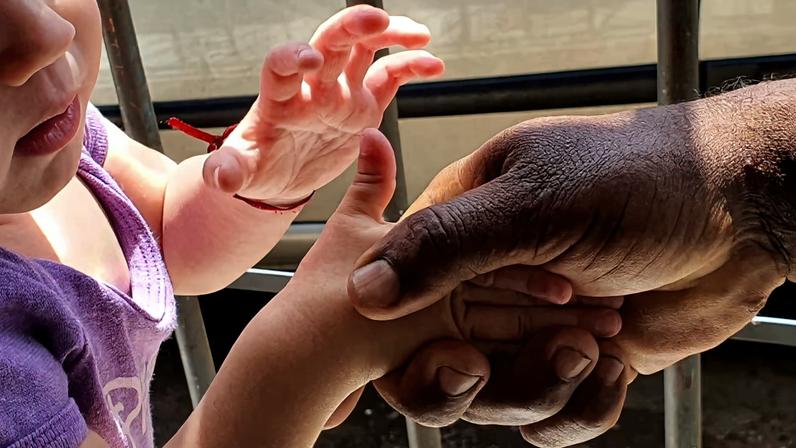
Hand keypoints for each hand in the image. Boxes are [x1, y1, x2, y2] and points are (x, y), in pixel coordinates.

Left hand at [200, 5, 443, 203]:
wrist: (280, 175)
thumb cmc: (257, 167)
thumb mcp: (240, 171)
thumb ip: (230, 171)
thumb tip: (220, 178)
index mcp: (279, 97)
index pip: (282, 64)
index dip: (294, 56)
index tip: (310, 61)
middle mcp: (312, 86)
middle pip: (330, 42)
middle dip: (351, 26)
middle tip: (376, 20)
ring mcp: (340, 91)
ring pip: (365, 49)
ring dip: (390, 35)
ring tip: (420, 35)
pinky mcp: (363, 104)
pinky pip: (389, 76)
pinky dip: (411, 66)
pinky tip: (434, 64)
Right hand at [347, 83, 795, 444]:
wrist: (739, 212)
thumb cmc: (638, 181)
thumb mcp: (535, 201)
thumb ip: (445, 246)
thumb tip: (362, 291)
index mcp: (459, 231)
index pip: (394, 298)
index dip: (402, 341)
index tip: (446, 353)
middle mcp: (486, 287)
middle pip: (433, 367)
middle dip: (468, 382)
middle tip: (486, 365)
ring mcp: (529, 330)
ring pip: (494, 402)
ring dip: (540, 388)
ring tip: (592, 345)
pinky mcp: (575, 365)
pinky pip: (550, 418)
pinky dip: (580, 406)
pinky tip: (614, 366)